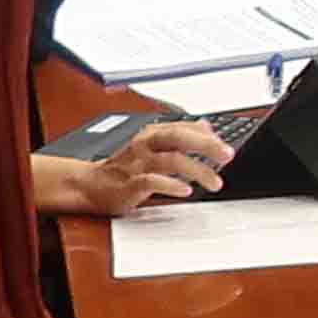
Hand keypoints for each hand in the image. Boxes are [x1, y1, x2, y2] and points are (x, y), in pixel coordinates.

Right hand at [29, 121, 231, 220]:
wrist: (90, 185)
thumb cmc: (125, 166)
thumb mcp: (153, 146)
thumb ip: (180, 135)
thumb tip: (206, 126)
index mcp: (151, 134)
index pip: (183, 128)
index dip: (208, 136)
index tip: (227, 148)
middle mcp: (144, 145)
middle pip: (178, 138)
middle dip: (205, 145)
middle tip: (227, 156)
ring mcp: (136, 164)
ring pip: (170, 160)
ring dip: (197, 171)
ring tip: (215, 182)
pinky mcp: (129, 184)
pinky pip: (150, 182)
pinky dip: (170, 185)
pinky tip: (186, 191)